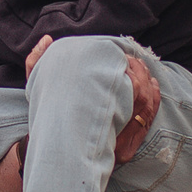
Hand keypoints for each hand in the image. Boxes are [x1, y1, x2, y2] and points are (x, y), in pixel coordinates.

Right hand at [18, 35, 159, 164]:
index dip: (125, 67)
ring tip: (141, 67)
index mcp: (86, 116)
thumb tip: (47, 39)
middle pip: (136, 96)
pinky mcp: (127, 150)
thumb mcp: (37, 87)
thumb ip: (37, 61)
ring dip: (147, 83)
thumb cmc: (44, 116)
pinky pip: (148, 121)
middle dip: (139, 73)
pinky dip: (154, 100)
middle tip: (133, 60)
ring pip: (145, 107)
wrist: (52, 153)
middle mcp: (105, 135)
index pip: (117, 85)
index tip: (122, 57)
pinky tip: (152, 84)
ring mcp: (118, 146)